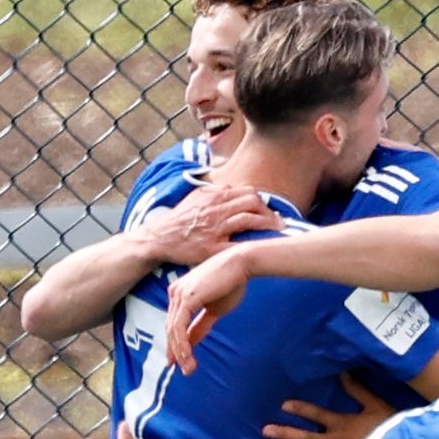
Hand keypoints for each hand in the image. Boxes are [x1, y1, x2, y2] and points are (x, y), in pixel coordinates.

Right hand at [135, 183, 278, 269]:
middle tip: (280, 223)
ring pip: (249, 219)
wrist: (158, 238)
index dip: (263, 201)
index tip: (270, 211)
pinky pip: (239, 244)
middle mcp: (214, 208)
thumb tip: (233, 189)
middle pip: (252, 202)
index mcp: (213, 195)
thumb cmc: (179, 221)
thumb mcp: (195, 199)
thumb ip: (215, 193)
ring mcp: (213, 227)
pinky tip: (265, 248)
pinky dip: (255, 245)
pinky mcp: (211, 247)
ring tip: (279, 232)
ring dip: (269, 225)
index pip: (247, 192)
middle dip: (270, 212)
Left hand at [164, 245, 260, 373]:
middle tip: (183, 370)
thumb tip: (192, 340)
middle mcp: (174, 294)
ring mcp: (178, 295)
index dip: (176, 344)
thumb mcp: (214, 309)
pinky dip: (182, 344)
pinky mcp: (185, 299)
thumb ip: (201, 324)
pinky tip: (187, 356)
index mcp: (179, 294)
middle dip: (176, 352)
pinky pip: (179, 327)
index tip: (179, 361)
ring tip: (188, 368)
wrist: (240, 265)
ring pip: (173, 330)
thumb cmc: (231, 283)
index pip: (174, 323)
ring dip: (180, 352)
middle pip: (170, 328)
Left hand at [263, 374, 397, 438]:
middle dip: (285, 434)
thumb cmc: (392, 428)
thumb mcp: (377, 406)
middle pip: (305, 438)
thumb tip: (344, 371)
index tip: (283, 405)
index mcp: (343, 423)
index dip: (300, 409)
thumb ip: (358, 390)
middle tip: (265, 431)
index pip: (317, 414)